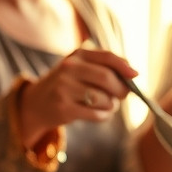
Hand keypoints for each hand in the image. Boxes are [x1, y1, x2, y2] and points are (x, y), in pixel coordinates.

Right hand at [18, 47, 135, 141]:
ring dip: (111, 105)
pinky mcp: (64, 107)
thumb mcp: (80, 69)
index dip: (124, 66)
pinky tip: (97, 114)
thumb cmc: (67, 86)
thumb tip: (133, 74)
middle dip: (121, 90)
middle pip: (106, 78)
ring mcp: (64, 88)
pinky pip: (96, 114)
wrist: (36, 104)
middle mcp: (69, 68)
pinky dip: (103, 116)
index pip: (106, 57)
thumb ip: (104, 67)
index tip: (135, 75)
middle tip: (122, 97)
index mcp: (77, 55)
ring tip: (105, 106)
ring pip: (103, 99)